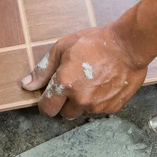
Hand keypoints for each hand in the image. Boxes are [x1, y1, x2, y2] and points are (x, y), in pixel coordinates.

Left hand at [21, 27, 147, 118]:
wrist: (129, 46)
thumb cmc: (95, 42)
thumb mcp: (63, 47)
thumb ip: (43, 69)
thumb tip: (26, 85)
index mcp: (65, 84)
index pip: (46, 108)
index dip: (47, 101)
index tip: (51, 94)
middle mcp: (80, 100)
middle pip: (64, 113)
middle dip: (65, 102)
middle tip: (74, 82)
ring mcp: (97, 106)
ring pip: (82, 112)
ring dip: (82, 102)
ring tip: (91, 81)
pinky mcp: (112, 108)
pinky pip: (99, 110)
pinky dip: (99, 101)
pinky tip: (104, 84)